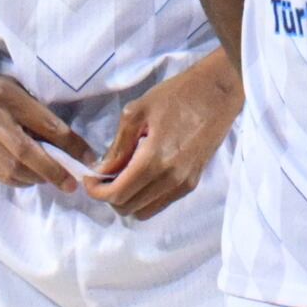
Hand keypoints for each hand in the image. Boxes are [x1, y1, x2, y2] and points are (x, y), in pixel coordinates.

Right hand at [0, 61, 94, 187]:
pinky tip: (29, 176)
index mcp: (8, 97)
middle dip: (53, 171)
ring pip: (12, 168)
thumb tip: (73, 148)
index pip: (46, 125)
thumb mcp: (20, 92)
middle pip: (26, 152)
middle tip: (71, 184)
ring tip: (51, 178)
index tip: (89, 160)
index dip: (71, 146)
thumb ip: (41, 116)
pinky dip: (19, 179)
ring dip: (37, 178)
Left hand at [79, 51, 241, 219]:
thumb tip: (102, 171)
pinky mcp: (193, 183)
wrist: (218, 94)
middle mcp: (171, 180)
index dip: (95, 191)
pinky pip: (161, 203)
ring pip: (145, 211)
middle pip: (129, 208)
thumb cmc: (175, 97)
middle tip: (103, 176)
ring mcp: (184, 184)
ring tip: (122, 177)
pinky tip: (141, 176)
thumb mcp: (135, 113)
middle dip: (109, 196)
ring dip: (128, 199)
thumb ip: (118, 147)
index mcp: (154, 161)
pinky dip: (145, 197)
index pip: (117, 194)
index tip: (88, 178)